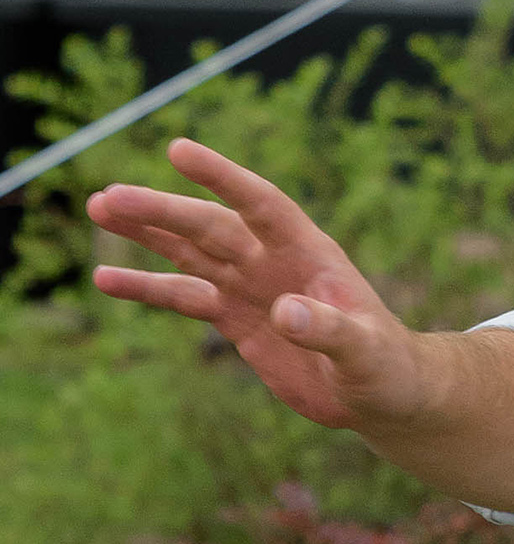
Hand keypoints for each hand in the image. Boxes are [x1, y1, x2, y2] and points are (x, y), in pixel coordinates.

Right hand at [88, 139, 425, 434]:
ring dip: (146, 233)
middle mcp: (273, 261)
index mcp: (309, 252)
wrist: (380, 393)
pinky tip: (106, 278)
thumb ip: (330, 330)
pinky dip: (145, 287)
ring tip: (99, 208)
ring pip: (189, 251)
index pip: (261, 204)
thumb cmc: (385, 366)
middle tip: (111, 196)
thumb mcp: (365, 351)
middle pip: (211, 227)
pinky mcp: (235, 319)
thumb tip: (286, 311)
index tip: (178, 150)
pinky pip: (182, 296)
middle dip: (162, 211)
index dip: (222, 177)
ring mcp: (251, 287)